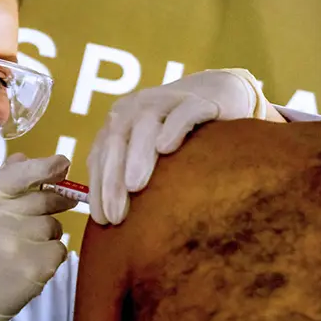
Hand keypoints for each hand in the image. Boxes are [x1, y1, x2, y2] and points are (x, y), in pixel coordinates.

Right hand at [0, 154, 77, 320]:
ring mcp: (18, 243)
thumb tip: (26, 158)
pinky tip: (27, 265)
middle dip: (54, 202)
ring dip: (46, 234)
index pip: (22, 172)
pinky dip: (49, 257)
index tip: (62, 165)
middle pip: (45, 198)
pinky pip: (59, 250)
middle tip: (52, 210)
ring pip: (54, 225)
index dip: (48, 166)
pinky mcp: (35, 267)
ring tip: (23, 248)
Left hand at [86, 68, 275, 224]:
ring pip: (145, 125)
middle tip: (115, 214)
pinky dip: (172, 128)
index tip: (102, 220)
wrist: (222, 97)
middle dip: (113, 179)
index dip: (98, 186)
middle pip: (117, 141)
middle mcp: (137, 108)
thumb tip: (116, 224)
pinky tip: (166, 148)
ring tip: (134, 186)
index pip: (101, 154)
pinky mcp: (198, 100)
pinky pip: (182, 113)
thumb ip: (133, 177)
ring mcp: (167, 100)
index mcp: (120, 122)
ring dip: (137, 155)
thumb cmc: (182, 137)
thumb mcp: (152, 154)